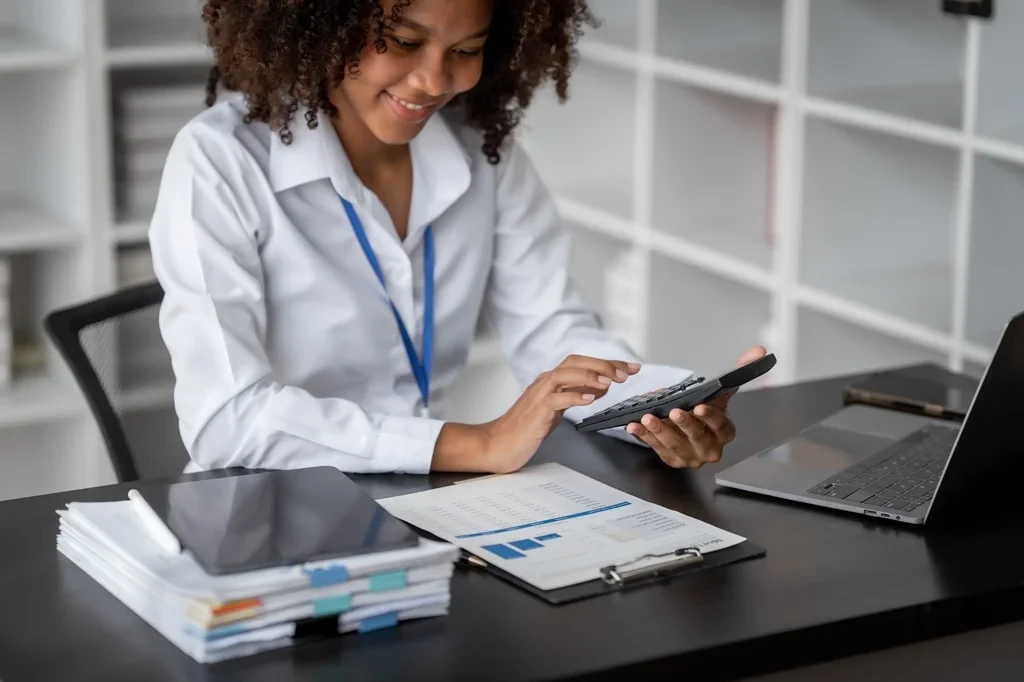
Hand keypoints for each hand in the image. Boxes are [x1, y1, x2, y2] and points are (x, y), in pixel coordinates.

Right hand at [482, 354, 639, 472]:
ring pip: (566, 374)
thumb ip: (575, 395)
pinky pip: (557, 398)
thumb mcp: (555, 409)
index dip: (608, 363)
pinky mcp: (536, 410)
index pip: (583, 363)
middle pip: (576, 362)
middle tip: (626, 372)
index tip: (631, 367)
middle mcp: (545, 382)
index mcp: (551, 380)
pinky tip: (589, 399)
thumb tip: (599, 387)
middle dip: (603, 364)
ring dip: (590, 375)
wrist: (497, 444)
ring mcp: (539, 394)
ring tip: (611, 381)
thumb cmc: (524, 428)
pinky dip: (574, 396)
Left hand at [625, 346, 766, 468]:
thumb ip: (738, 372)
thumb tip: (759, 351)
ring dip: (660, 430)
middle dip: (685, 424)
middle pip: (697, 437)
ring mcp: (690, 456)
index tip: (700, 406)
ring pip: (675, 444)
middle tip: (674, 411)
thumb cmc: (705, 410)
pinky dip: (644, 436)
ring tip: (648, 417)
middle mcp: (709, 448)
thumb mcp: (719, 393)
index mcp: (724, 432)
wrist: (688, 427)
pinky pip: (656, 448)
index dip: (711, 417)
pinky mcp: (671, 459)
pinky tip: (634, 426)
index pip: (721, 426)